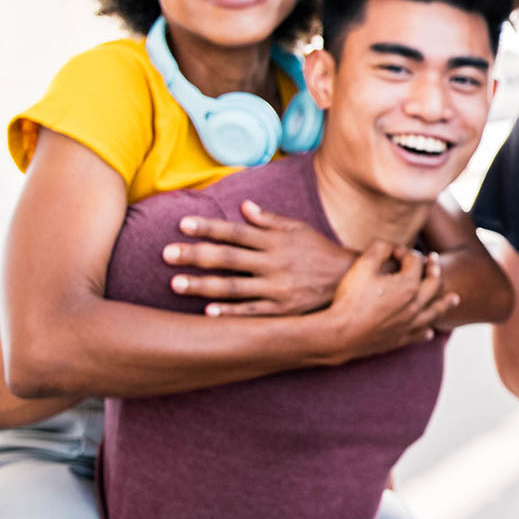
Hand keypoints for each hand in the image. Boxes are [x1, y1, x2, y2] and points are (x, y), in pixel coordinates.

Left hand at [165, 200, 355, 315]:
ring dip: (203, 285)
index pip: (235, 232)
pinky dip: (230, 313)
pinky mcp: (283, 310)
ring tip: (175, 284)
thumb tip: (243, 205)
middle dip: (195, 255)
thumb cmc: (320, 252)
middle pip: (228, 258)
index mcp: (276, 241)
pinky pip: (252, 312)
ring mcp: (278, 289)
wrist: (352, 281)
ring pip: (234, 287)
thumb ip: (270, 220)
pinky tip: (207, 313)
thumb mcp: (299, 230)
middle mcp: (274, 263)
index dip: (209, 228)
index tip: (182, 224)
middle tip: (166, 253)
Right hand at [320, 243, 455, 363]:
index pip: (415, 261)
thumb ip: (378, 248)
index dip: (405, 252)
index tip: (393, 251)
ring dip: (445, 303)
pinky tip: (429, 332)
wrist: (338, 334)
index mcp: (408, 285)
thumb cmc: (349, 299)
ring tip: (455, 298)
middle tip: (434, 261)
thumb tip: (389, 244)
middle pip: (434, 284)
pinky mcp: (399, 340)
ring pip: (434, 312)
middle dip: (434, 269)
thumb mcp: (362, 266)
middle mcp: (415, 305)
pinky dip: (426, 331)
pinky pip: (418, 335)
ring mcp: (409, 324)